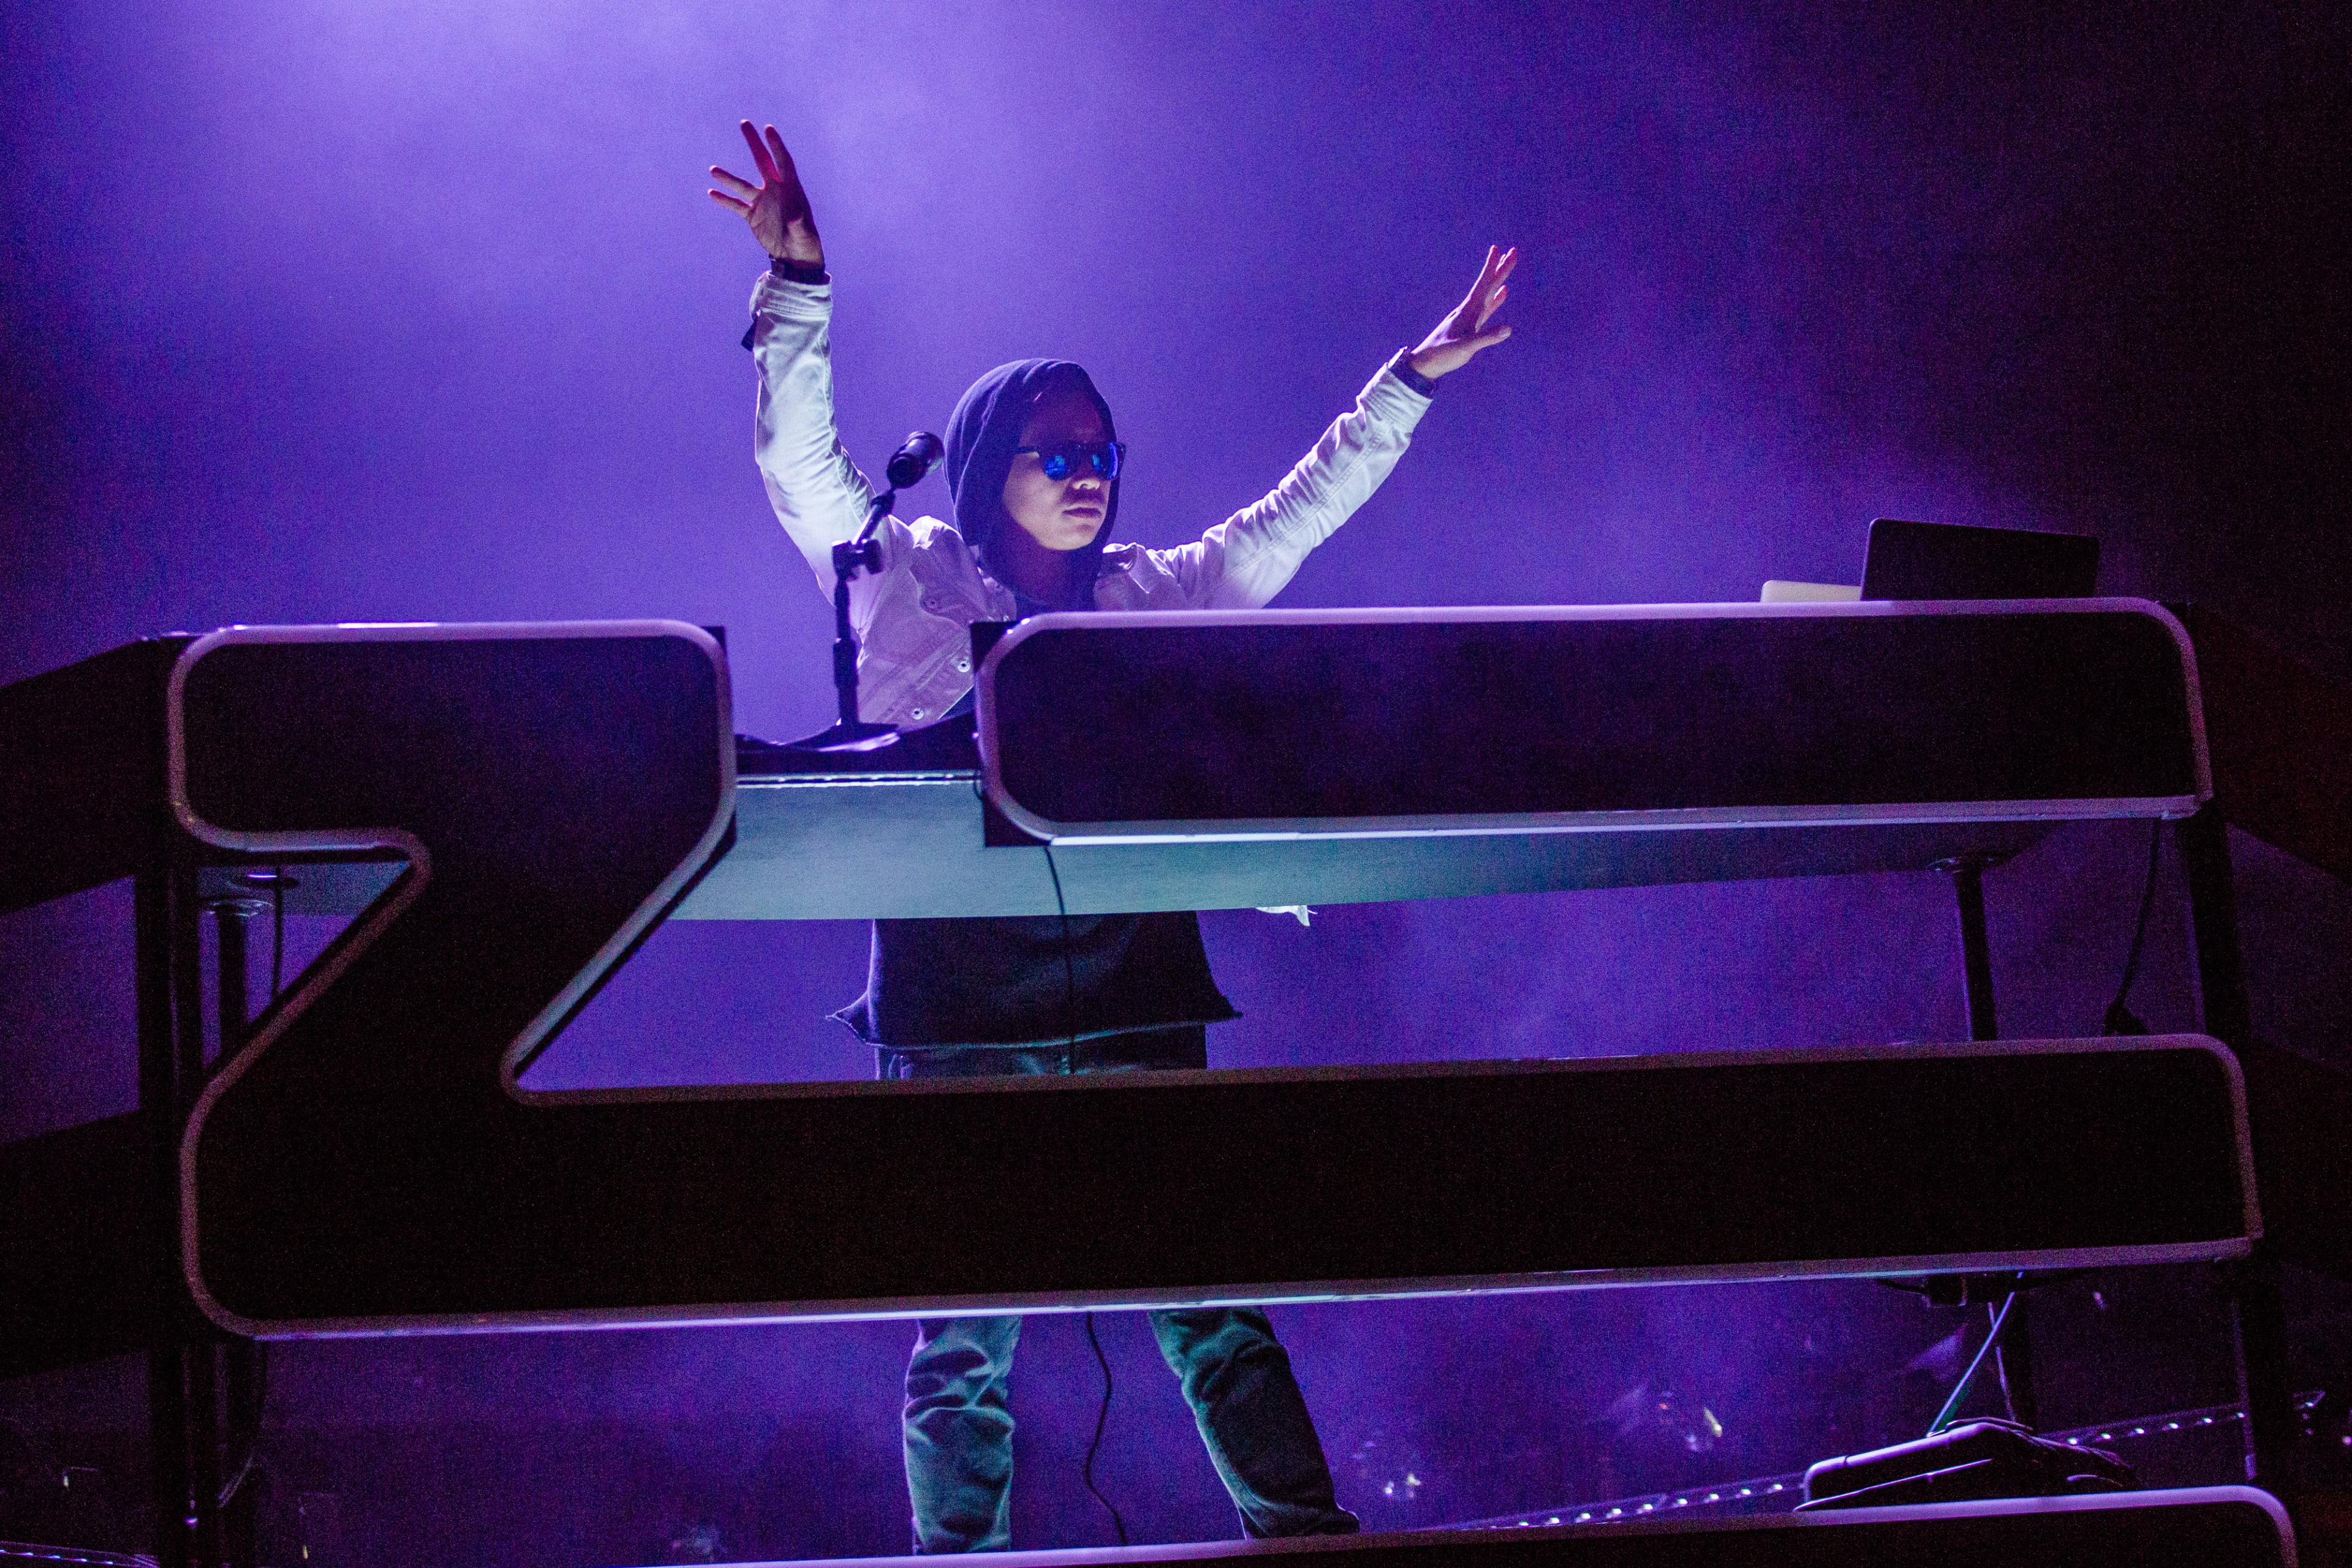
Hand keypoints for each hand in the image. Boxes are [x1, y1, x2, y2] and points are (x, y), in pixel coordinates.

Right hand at [708, 121, 823, 265]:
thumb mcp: (805, 236)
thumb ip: (799, 225)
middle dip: (755, 144)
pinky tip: (712, 193)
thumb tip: (795, 217)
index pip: (783, 163)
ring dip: (728, 178)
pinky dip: (725, 200)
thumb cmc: (806, 245)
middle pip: (763, 162)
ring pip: (743, 185)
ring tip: (713, 170)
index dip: (776, 146)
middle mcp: (776, 191)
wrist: (796, 258)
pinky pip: (736, 205)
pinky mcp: (753, 215)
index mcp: (791, 191)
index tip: (768, 129)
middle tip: (745, 123)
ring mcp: (763, 202)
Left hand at [1408, 245, 1515, 379]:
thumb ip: (1486, 338)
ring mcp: (1470, 317)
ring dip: (1499, 280)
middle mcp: (1470, 310)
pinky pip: (1487, 308)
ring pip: (1488, 293)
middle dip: (1501, 268)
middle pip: (1488, 284)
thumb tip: (1508, 329)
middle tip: (1513, 251)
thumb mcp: (1465, 347)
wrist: (1426, 363)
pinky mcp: (1471, 326)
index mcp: (1468, 311)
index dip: (1491, 267)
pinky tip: (1502, 293)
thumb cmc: (1443, 355)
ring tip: (1506, 267)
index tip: (1497, 249)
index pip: (1483, 284)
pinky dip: (1496, 300)